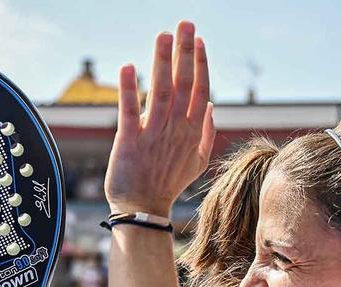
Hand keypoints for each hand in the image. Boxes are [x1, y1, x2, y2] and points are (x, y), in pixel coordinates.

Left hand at [105, 21, 214, 216]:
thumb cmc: (168, 184)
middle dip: (186, 52)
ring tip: (164, 35)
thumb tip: (212, 105)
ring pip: (161, 92)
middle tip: (186, 23)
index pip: (200, 91)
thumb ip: (207, 133)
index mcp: (192, 131)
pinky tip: (128, 66)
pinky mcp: (129, 141)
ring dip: (163, 62)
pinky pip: (129, 111)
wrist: (143, 209)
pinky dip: (129, 89)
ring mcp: (154, 134)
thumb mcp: (197, 161)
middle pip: (184, 84)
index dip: (200, 64)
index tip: (199, 40)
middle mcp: (176, 129)